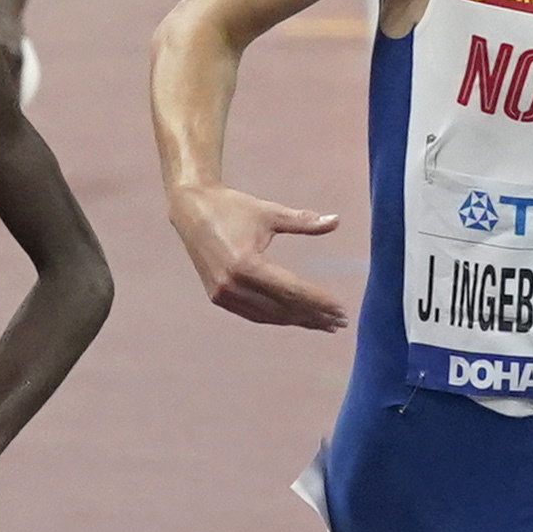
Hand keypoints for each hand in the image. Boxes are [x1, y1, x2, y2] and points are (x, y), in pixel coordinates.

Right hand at [167, 180, 347, 330]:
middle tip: (340, 321)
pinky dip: (277, 317)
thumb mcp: (270, 212)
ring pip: (269, 316)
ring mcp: (223, 294)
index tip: (341, 309)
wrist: (191, 210)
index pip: (291, 290)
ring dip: (298, 320)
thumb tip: (336, 221)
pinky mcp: (218, 296)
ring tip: (323, 324)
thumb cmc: (233, 207)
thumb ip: (303, 221)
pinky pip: (253, 313)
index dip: (319, 301)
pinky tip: (295, 318)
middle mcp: (232, 284)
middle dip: (314, 316)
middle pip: (282, 308)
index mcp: (246, 264)